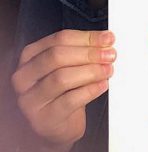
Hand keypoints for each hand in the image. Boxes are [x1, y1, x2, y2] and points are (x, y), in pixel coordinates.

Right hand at [12, 30, 116, 150]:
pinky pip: (69, 101)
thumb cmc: (65, 88)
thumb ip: (84, 49)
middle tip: (110, 55)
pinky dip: (90, 90)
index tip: (109, 38)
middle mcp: (24, 77)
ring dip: (91, 72)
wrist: (59, 122)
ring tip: (108, 70)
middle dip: (88, 54)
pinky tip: (103, 85)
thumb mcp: (70, 63)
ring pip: (61, 78)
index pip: (59, 39)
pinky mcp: (43, 119)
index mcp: (30, 56)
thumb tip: (107, 39)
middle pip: (57, 56)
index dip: (87, 37)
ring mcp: (30, 100)